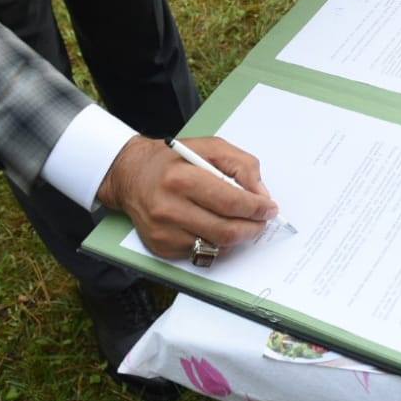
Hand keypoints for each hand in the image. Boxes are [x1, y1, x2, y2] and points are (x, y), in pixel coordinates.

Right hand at [96, 136, 276, 259]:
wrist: (131, 175)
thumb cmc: (173, 160)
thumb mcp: (210, 147)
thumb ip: (241, 165)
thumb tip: (260, 194)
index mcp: (182, 177)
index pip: (230, 201)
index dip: (256, 208)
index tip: (269, 208)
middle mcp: (169, 207)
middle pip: (226, 230)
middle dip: (253, 227)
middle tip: (262, 220)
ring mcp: (164, 231)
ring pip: (217, 246)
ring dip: (238, 238)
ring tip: (243, 223)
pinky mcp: (161, 247)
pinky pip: (202, 254)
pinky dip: (218, 244)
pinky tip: (218, 228)